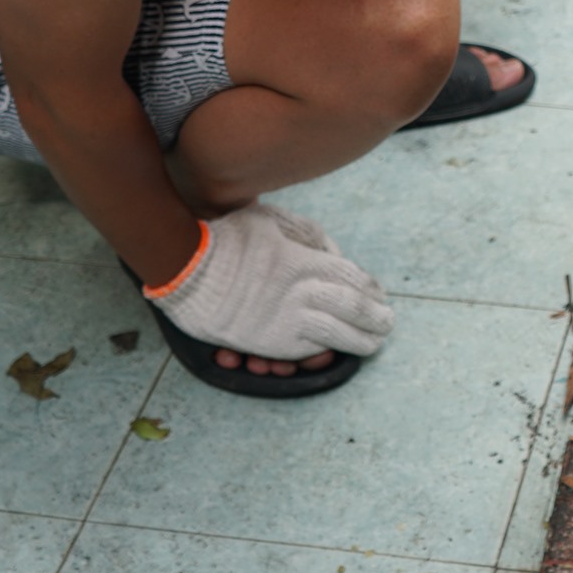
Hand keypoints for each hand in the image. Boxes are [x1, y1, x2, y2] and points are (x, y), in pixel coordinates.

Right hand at [146, 203, 393, 360]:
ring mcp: (285, 320)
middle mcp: (301, 293)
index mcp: (306, 261)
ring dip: (360, 341)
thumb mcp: (276, 220)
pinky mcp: (267, 341)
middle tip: (388, 324)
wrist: (184, 266)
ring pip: (334, 335)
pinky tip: (336, 351)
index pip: (352, 279)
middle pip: (351, 308)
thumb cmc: (229, 236)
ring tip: (373, 344)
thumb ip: (310, 236)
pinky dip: (324, 351)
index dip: (370, 290)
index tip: (380, 296)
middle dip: (375, 318)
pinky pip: (303, 350)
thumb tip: (336, 255)